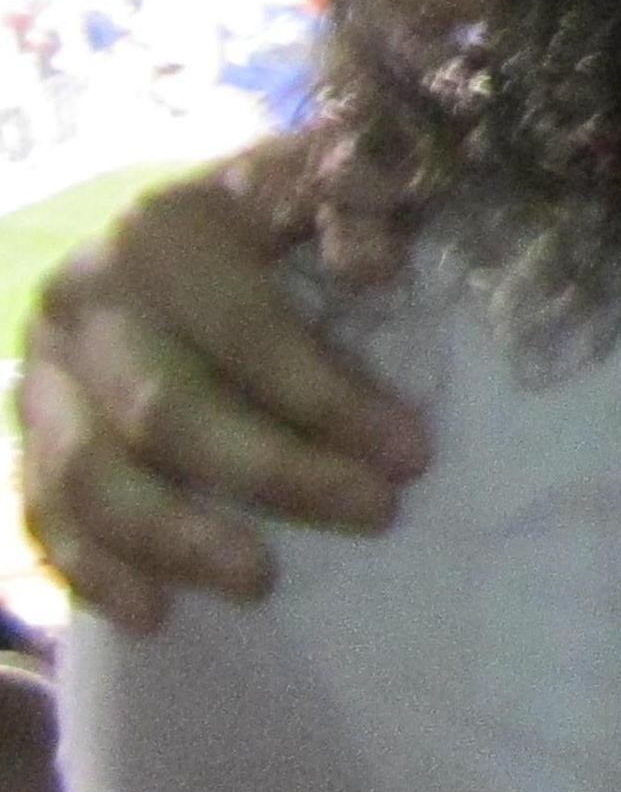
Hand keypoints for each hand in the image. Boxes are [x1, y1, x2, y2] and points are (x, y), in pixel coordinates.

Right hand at [16, 142, 429, 630]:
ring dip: (176, 538)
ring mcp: (41, 365)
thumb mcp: (322, 179)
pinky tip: (154, 612)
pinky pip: (41, 509)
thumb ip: (357, 198)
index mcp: (167, 225)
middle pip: (167, 409)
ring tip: (262, 581)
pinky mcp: (22, 424)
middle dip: (275, 474)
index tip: (411, 454)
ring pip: (90, 473)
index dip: (329, 397)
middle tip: (374, 515)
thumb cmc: (277, 210)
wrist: (174, 226)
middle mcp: (88, 292)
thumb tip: (375, 264)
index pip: (248, 328)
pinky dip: (92, 568)